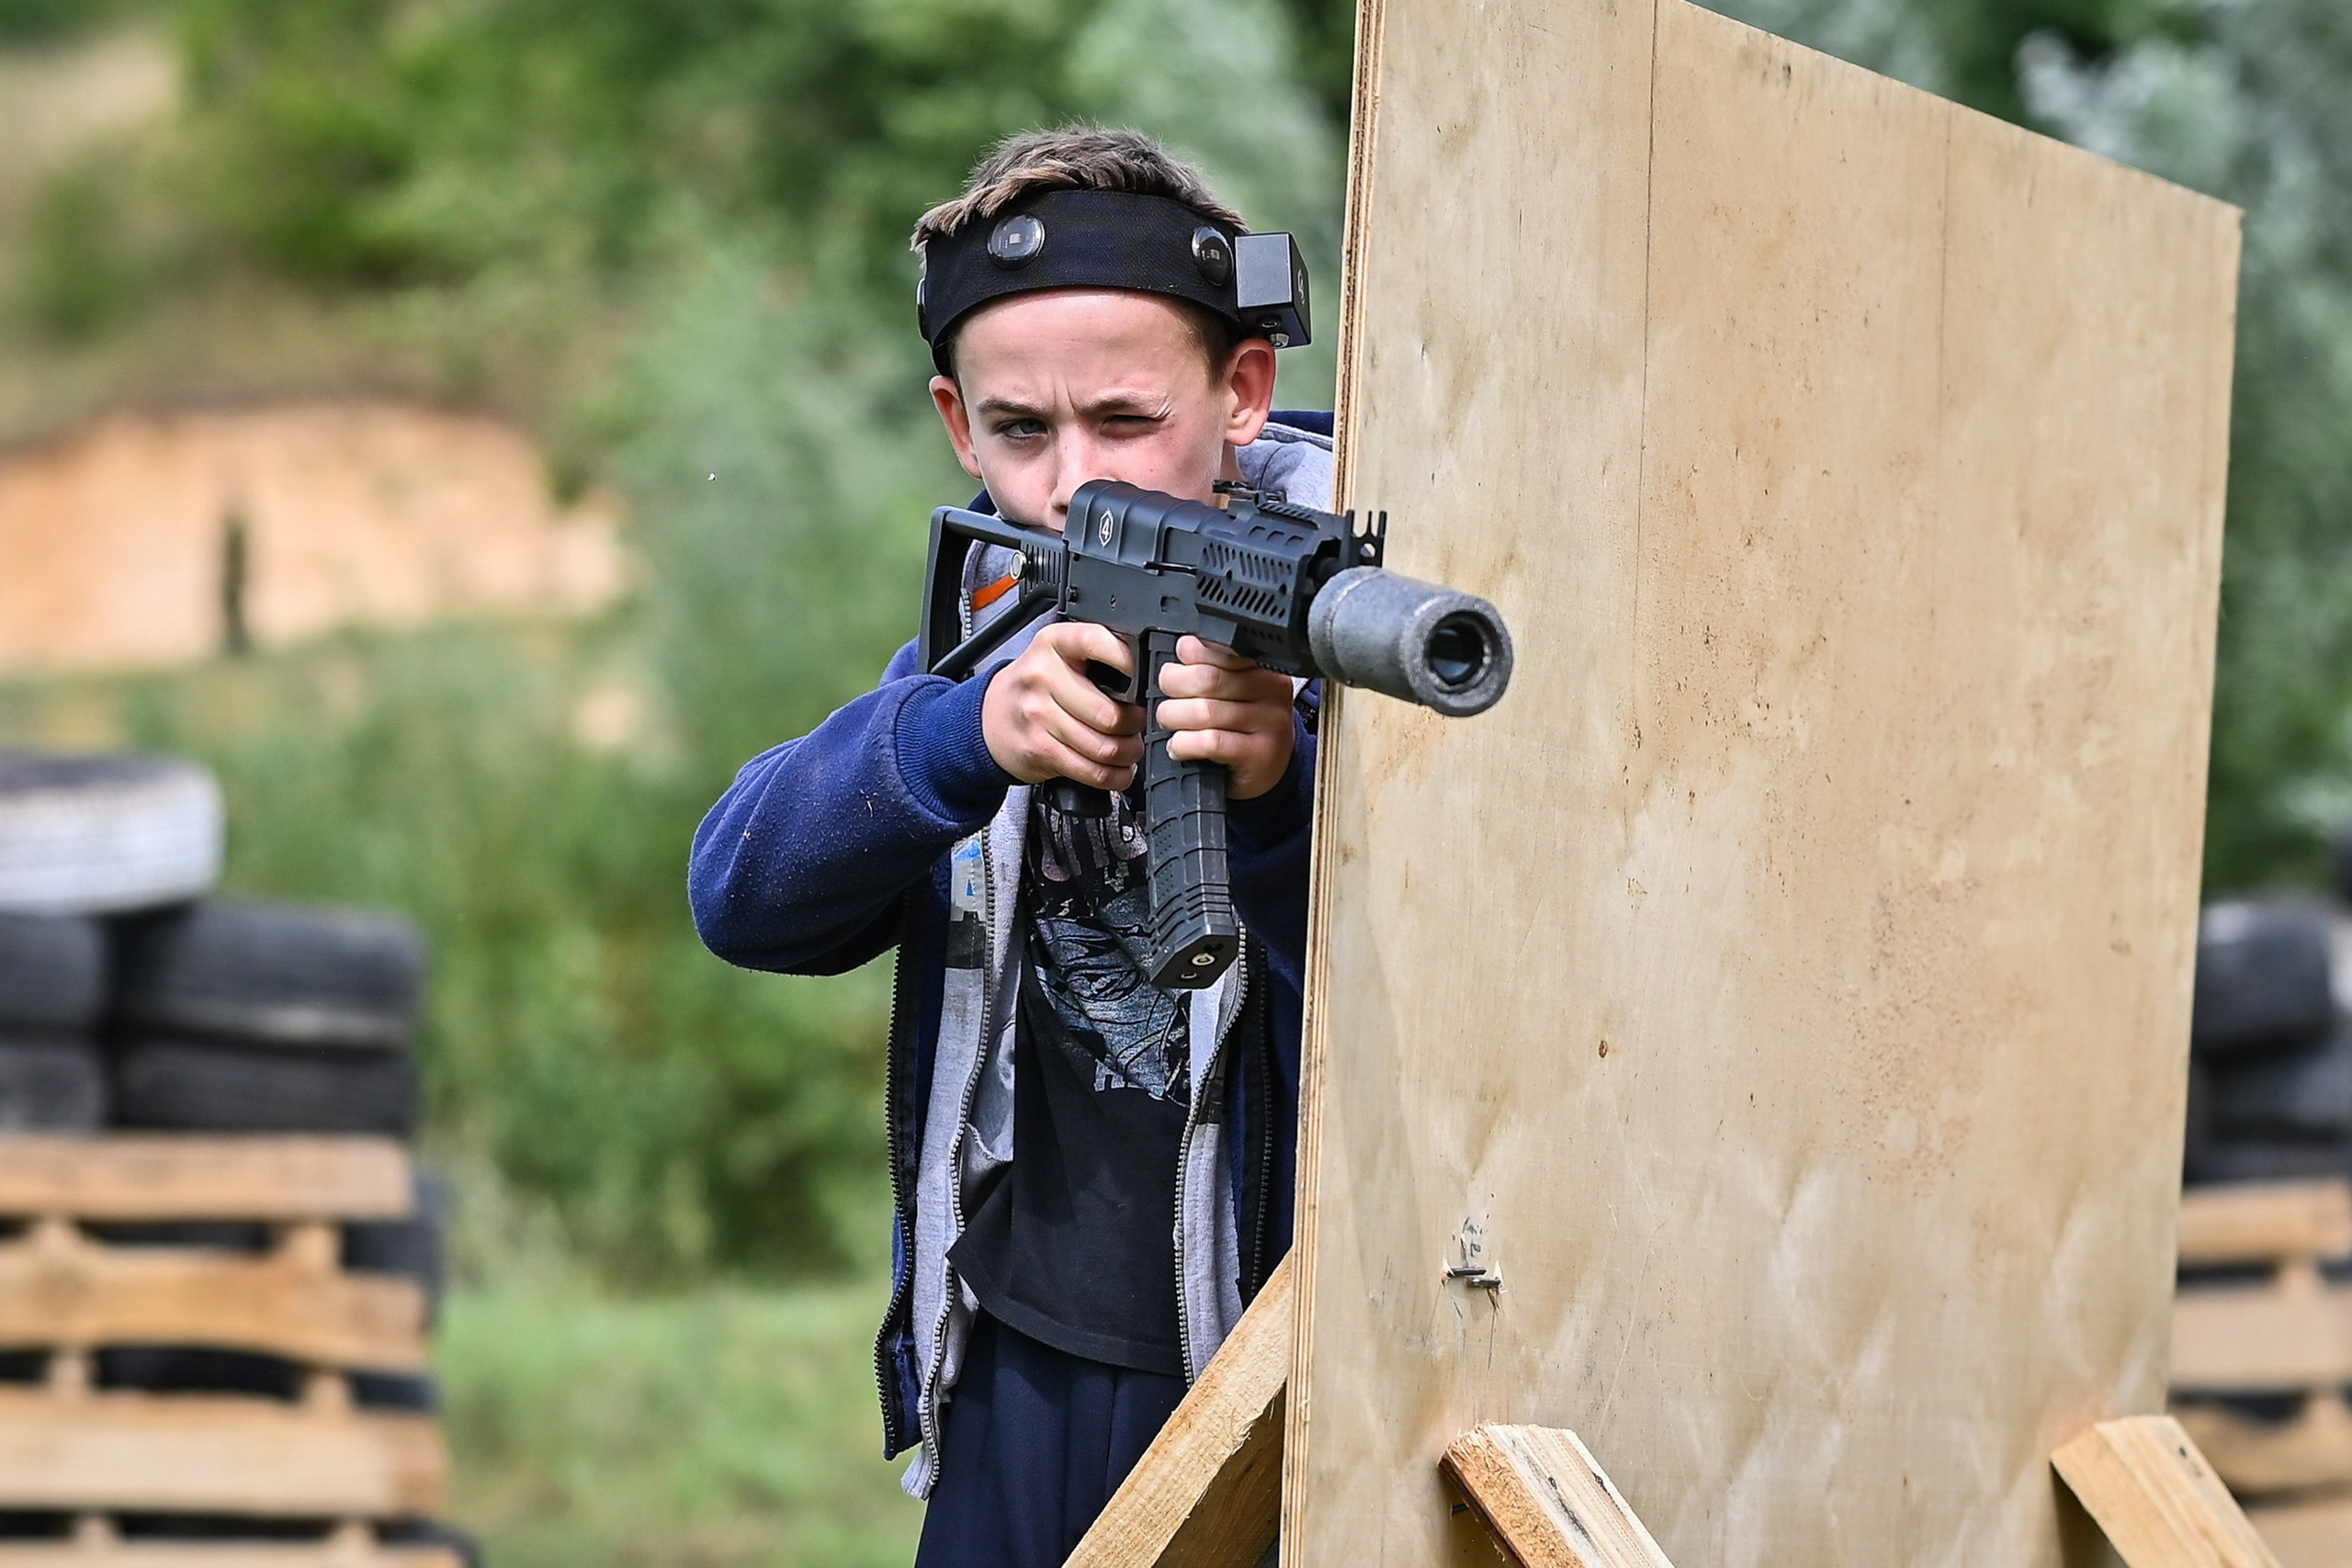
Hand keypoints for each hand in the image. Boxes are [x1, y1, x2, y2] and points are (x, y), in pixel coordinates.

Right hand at [982, 622, 1144, 788]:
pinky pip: (1091, 770)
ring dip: (1129, 754)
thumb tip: (1147, 672)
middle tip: (1140, 725)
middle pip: (1109, 713)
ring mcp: (1038, 715)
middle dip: (1137, 725)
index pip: (1097, 642)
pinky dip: (1114, 776)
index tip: (1147, 678)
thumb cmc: (1036, 686)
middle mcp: (1042, 676)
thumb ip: (1096, 653)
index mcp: (1054, 643)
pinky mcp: (1039, 750)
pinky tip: (1119, 770)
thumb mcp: (1058, 654)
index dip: (1130, 661)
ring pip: (1104, 747)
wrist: (990, 717)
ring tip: (1131, 749)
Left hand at [1157, 636, 1297, 800]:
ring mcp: (1270, 724)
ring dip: (1174, 719)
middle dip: (1173, 687)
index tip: (1176, 668)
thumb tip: (1185, 645)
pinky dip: (1184, 744)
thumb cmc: (1240, 727)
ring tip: (1170, 724)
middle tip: (1166, 699)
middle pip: (1207, 679)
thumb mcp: (1230, 691)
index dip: (1189, 656)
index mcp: (1263, 667)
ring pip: (1205, 712)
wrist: (1267, 770)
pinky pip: (1210, 742)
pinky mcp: (1260, 754)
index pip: (1220, 648)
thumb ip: (1210, 666)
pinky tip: (1179, 747)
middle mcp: (1272, 690)